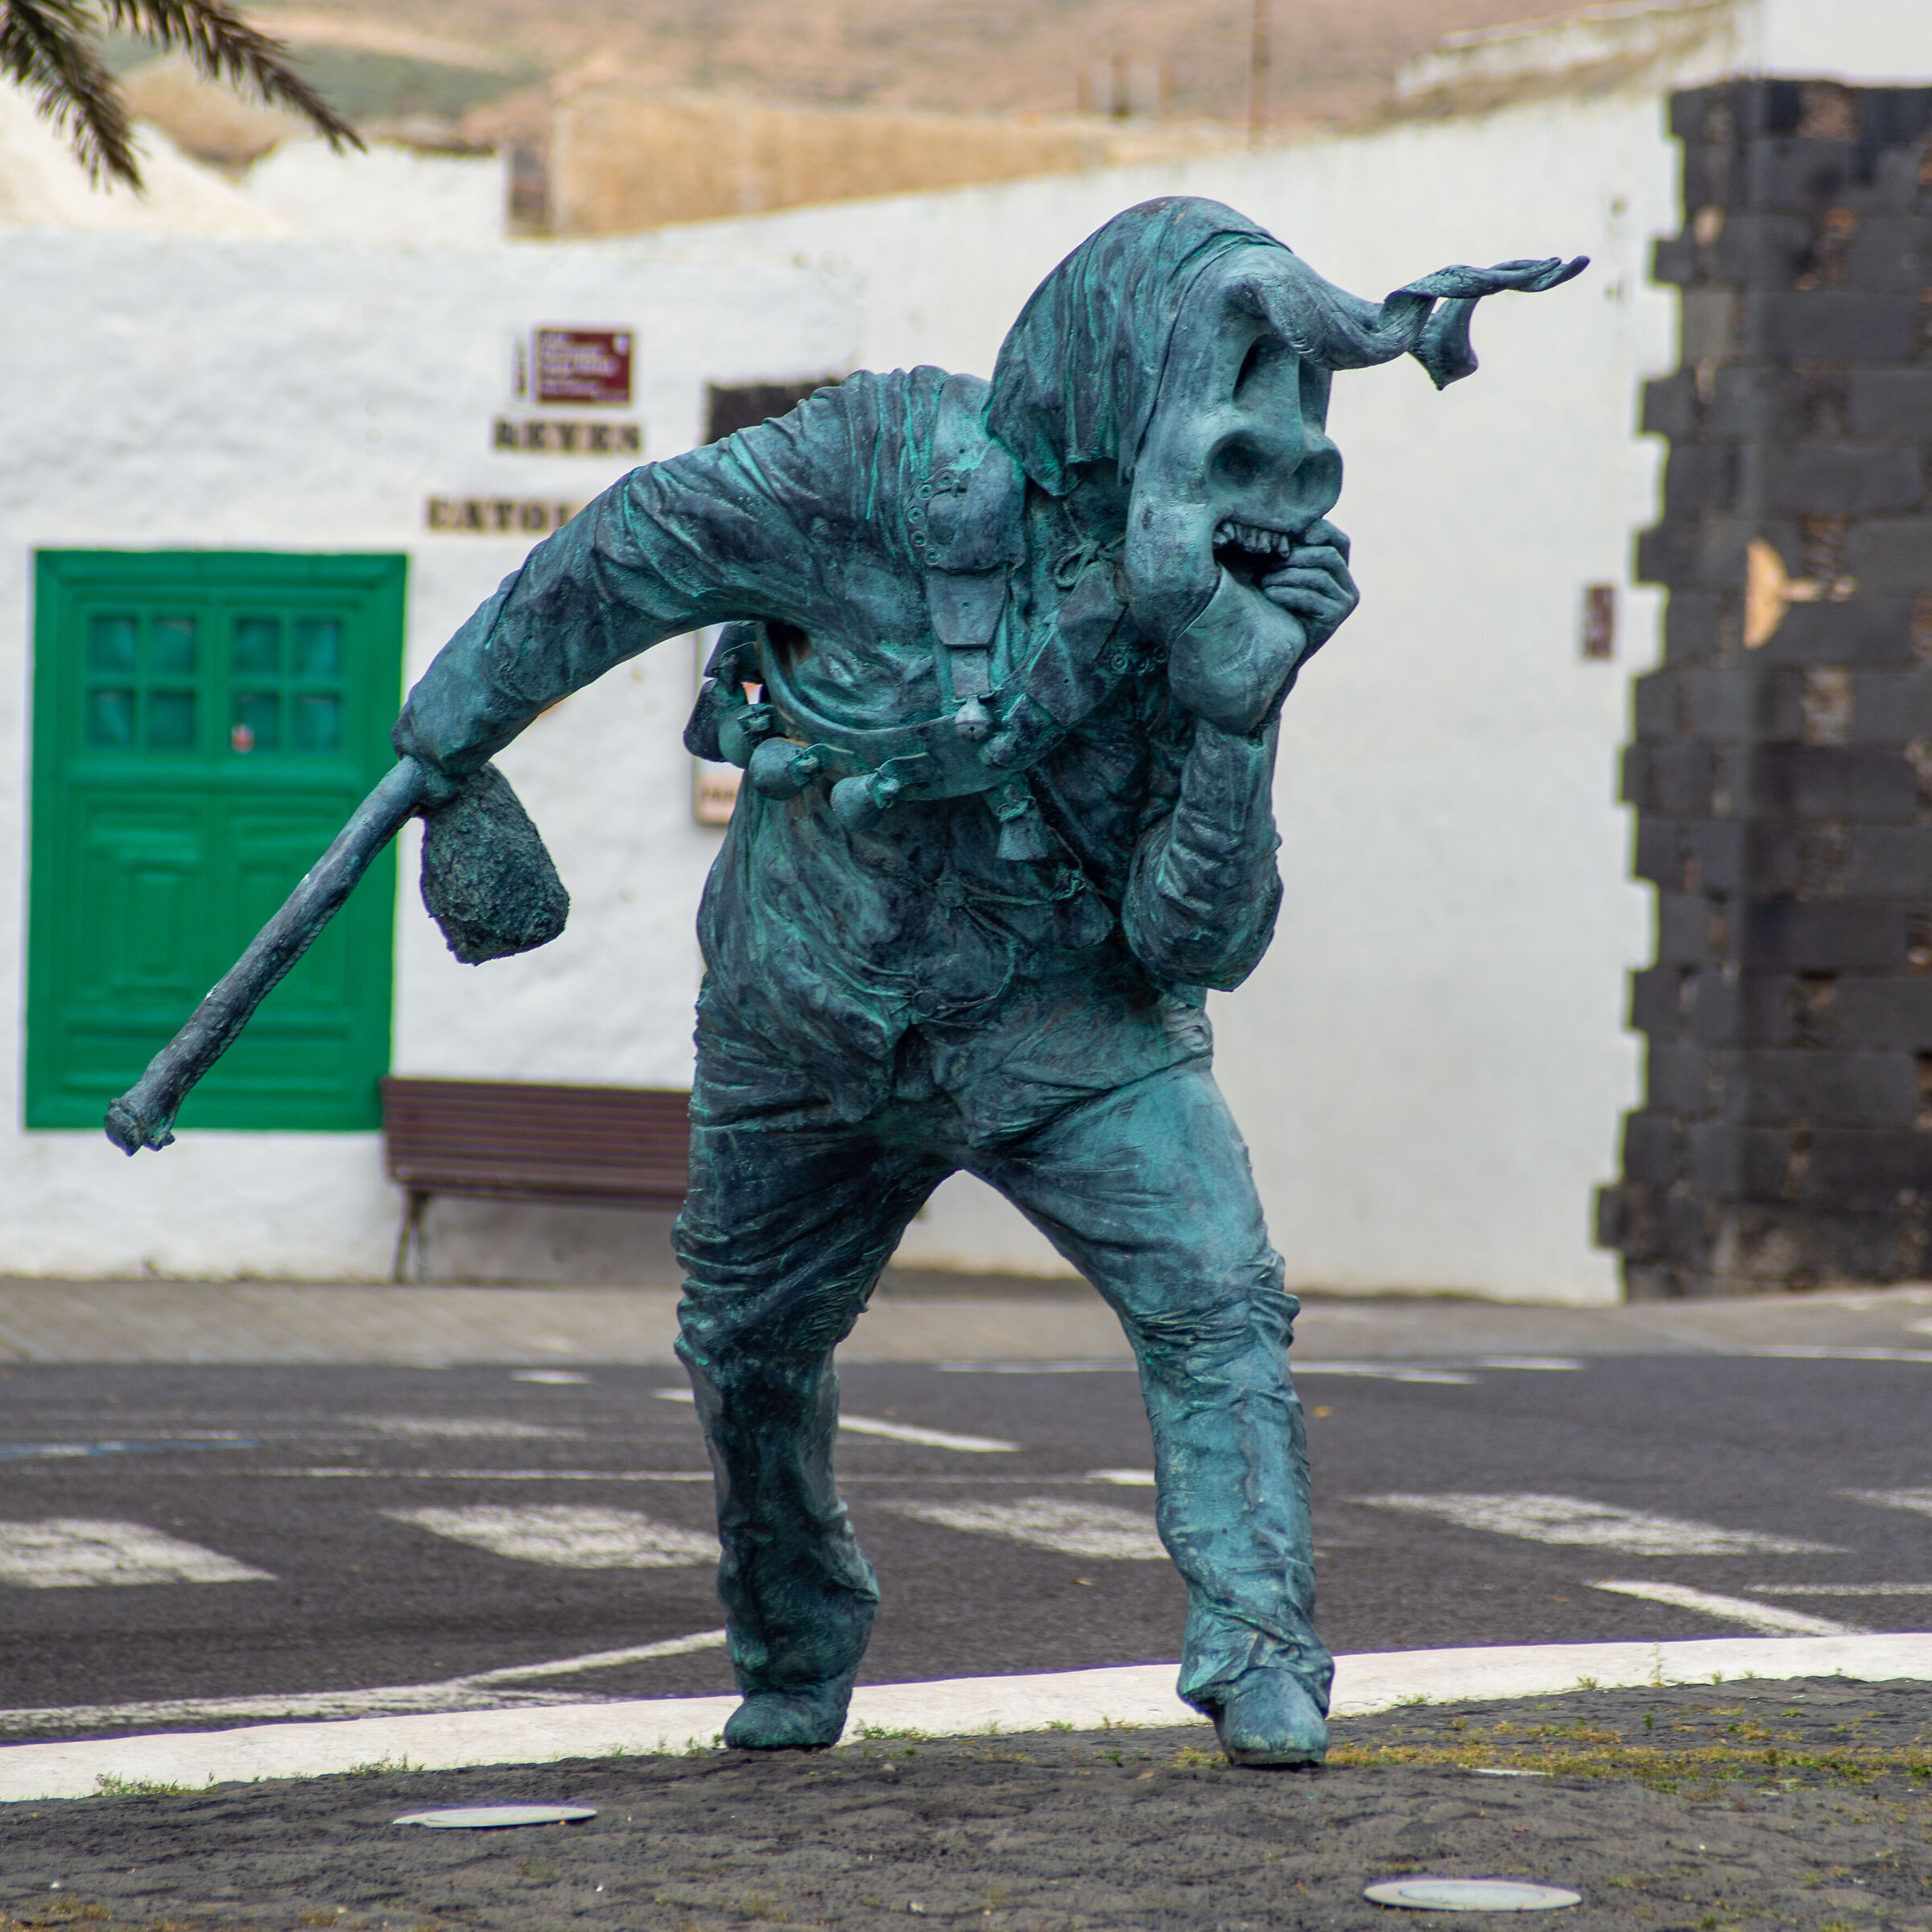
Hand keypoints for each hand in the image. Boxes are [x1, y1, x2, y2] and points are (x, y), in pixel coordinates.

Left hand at [1257, 523, 1356, 645]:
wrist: (1281, 652)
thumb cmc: (1278, 609)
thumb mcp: (1285, 577)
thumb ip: (1290, 555)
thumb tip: (1281, 527)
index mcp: (1340, 571)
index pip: (1339, 540)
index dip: (1320, 532)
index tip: (1294, 535)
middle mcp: (1348, 586)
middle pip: (1328, 556)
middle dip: (1296, 557)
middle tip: (1269, 565)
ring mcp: (1345, 602)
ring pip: (1319, 576)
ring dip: (1287, 576)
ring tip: (1264, 582)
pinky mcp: (1336, 619)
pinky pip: (1312, 597)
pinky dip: (1288, 593)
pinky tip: (1270, 594)